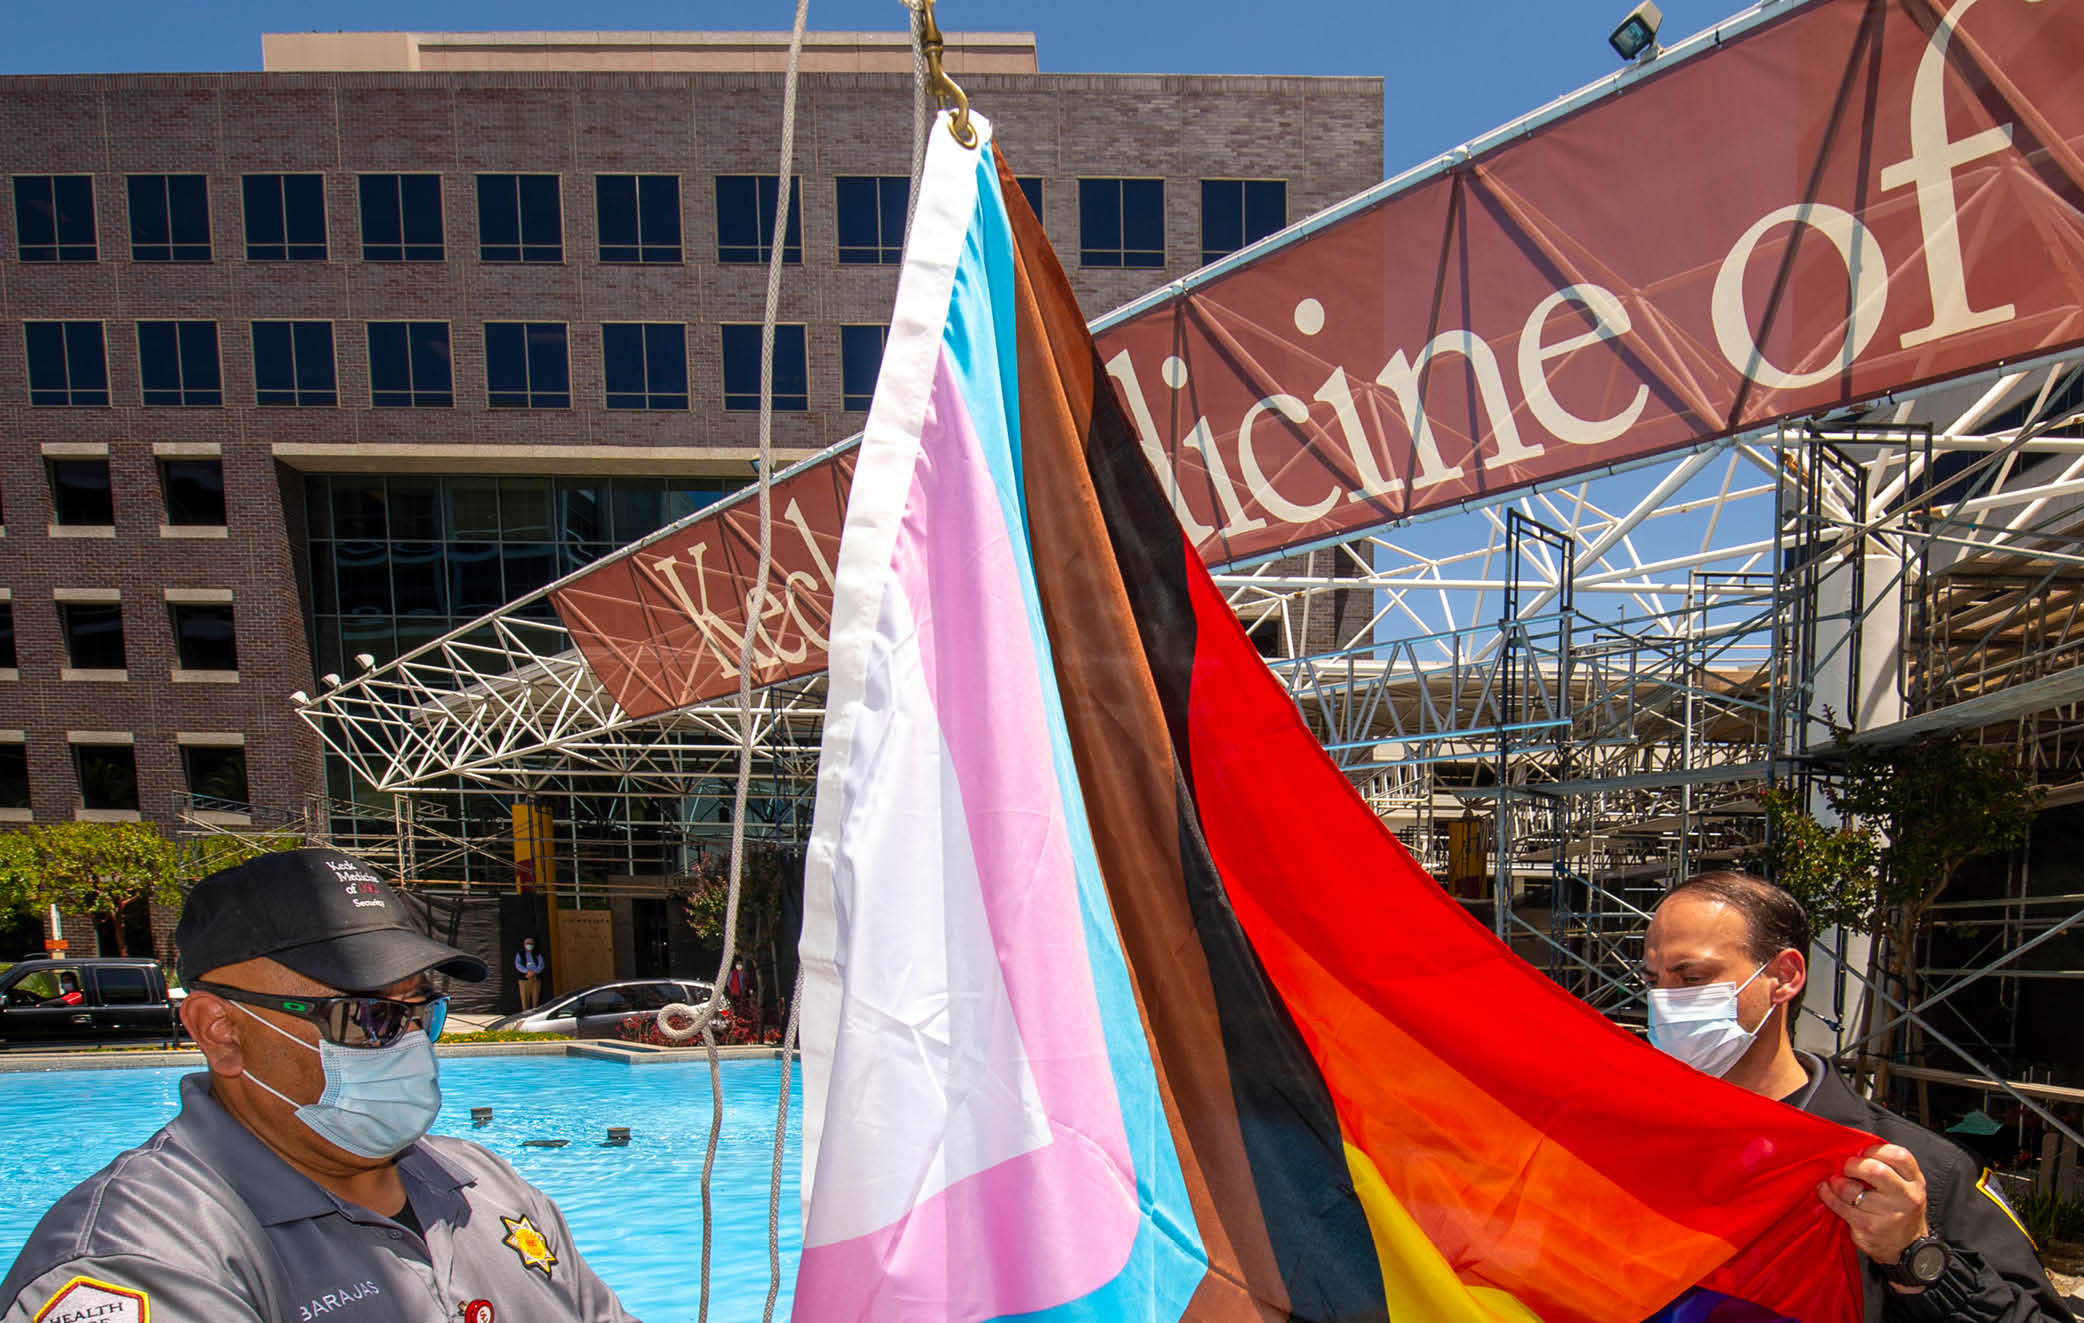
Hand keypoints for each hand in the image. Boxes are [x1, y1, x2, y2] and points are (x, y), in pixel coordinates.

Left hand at [1817, 1144, 1930, 1268]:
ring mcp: (1888, 1214)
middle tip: (1847, 1168)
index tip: (1863, 1153)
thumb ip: (1890, 1167)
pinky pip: (1840, 1206)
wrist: (1907, 1249)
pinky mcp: (1868, 1227)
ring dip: (1837, 1182)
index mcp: (1915, 1183)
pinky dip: (1827, 1195)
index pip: (1899, 1156)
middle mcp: (1905, 1197)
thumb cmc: (1901, 1210)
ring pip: (1852, 1189)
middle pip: (1874, 1170)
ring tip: (1835, 1182)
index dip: (1875, 1149)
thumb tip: (1856, 1149)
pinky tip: (1825, 1191)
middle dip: (1853, 1165)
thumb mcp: (1907, 1187)